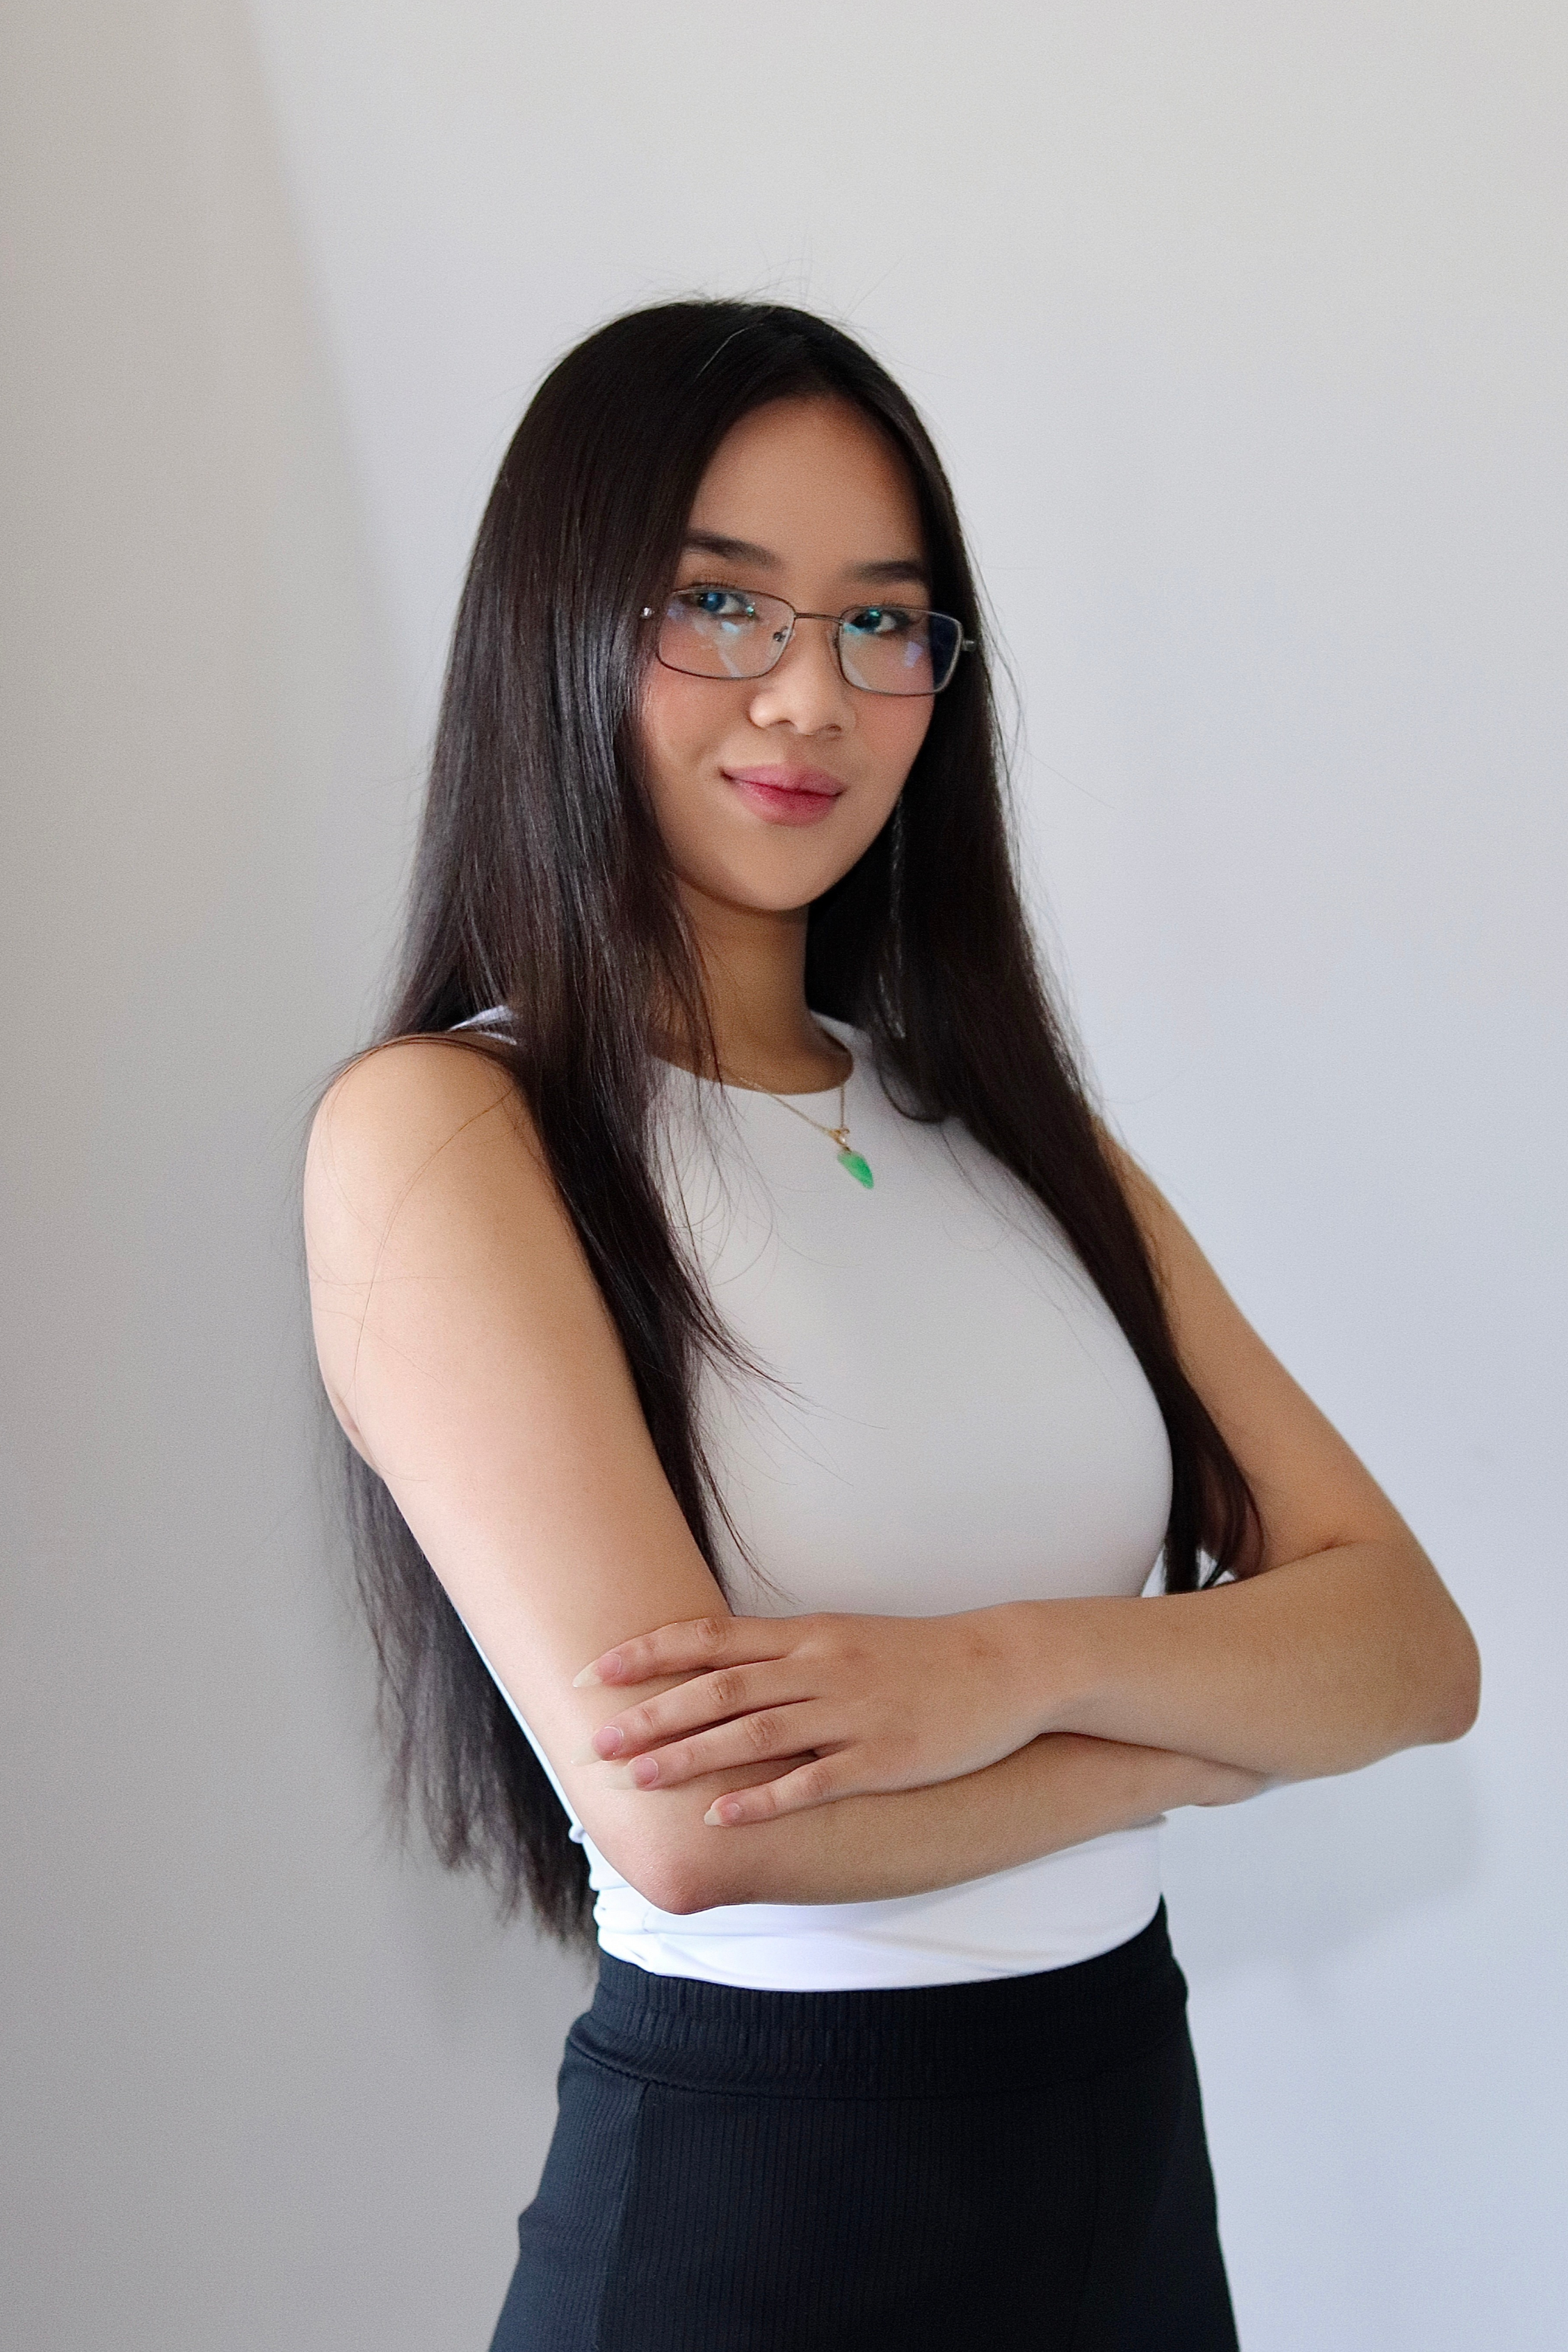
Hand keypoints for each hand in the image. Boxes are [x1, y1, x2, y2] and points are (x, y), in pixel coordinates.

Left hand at [573, 1607, 1052, 1824]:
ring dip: (692, 1758)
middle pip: (720, 1688)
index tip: (596, 1670)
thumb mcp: (844, 1638)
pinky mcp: (881, 1759)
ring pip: (756, 1735)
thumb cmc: (917, 1657)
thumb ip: (784, 1653)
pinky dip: (765, 1799)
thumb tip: (717, 1668)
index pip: (711, 1638)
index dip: (649, 1654)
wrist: (1004, 1667)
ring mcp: (850, 1714)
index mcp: (807, 1636)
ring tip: (640, 1780)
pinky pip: (813, 1782)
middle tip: (597, 1739)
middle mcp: (819, 1669)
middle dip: (653, 1715)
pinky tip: (723, 1816)